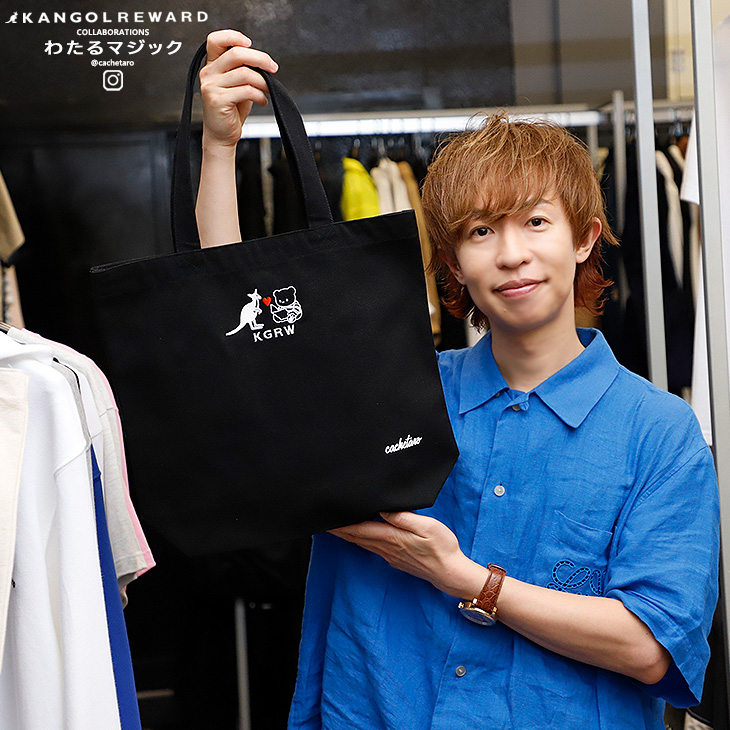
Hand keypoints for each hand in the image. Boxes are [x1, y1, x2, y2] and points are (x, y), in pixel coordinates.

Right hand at [200, 29, 278, 149]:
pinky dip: (259, 95)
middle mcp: (209, 73)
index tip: (250, 44)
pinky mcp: (217, 100)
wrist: (222, 135)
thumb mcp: (237, 85)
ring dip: (263, 82)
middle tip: (273, 68)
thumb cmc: (231, 110)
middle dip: (260, 59)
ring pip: (245, 74)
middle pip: (236, 54)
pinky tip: (262, 100)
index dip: (233, 36)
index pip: (216, 40)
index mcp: (212, 66)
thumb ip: (243, 69)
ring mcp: (211, 86)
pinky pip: (246, 91)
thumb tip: (264, 61)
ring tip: (268, 90)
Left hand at [330, 512, 487, 598]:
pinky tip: (357, 537)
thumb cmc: (442, 547)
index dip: (342, 524)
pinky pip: (371, 548)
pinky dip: (359, 541)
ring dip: (347, 535)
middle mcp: (386, 547)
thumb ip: (403, 518)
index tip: (328, 518)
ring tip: (334, 527)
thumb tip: (382, 509)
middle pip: (356, 537)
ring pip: (362, 543)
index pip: (360, 529)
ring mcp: (389, 555)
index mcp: (392, 537)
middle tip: (323, 521)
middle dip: (339, 529)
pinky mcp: (394, 559)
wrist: (450, 572)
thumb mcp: (427, 527)